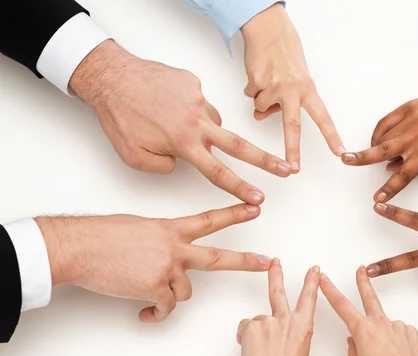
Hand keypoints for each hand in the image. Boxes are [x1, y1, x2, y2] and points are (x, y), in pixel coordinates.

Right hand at [36, 204, 271, 321]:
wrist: (81, 247)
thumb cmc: (102, 235)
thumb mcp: (139, 227)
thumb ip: (161, 239)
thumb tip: (166, 252)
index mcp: (170, 229)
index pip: (209, 220)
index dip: (234, 214)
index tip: (253, 208)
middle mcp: (174, 247)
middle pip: (217, 257)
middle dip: (245, 261)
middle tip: (266, 262)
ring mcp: (167, 268)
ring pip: (186, 291)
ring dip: (171, 295)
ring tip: (152, 295)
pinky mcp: (155, 288)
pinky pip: (165, 308)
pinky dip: (156, 313)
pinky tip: (145, 313)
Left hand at [70, 40, 292, 204]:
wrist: (111, 76)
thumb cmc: (119, 117)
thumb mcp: (134, 156)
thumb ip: (163, 168)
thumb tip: (179, 164)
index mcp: (184, 143)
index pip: (219, 172)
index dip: (241, 188)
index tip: (258, 197)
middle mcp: (197, 121)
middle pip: (240, 146)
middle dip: (266, 160)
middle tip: (286, 169)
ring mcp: (198, 99)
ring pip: (212, 120)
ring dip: (203, 127)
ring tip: (173, 122)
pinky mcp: (193, 82)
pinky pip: (198, 100)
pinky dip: (187, 106)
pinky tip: (168, 104)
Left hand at [236, 260, 319, 355]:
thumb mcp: (299, 351)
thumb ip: (290, 333)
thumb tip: (276, 328)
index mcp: (304, 327)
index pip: (309, 298)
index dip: (311, 282)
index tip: (314, 270)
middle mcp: (287, 320)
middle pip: (279, 291)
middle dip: (276, 274)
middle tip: (275, 262)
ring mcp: (269, 321)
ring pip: (257, 320)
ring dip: (256, 333)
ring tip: (261, 353)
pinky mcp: (252, 326)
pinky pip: (245, 328)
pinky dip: (245, 338)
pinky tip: (252, 352)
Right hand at [241, 4, 344, 171]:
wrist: (268, 29)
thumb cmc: (285, 53)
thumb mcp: (293, 78)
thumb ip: (285, 100)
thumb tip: (264, 116)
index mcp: (308, 89)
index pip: (323, 117)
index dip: (331, 136)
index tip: (339, 152)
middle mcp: (293, 89)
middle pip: (292, 125)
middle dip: (292, 149)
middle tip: (293, 167)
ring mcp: (274, 86)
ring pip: (262, 108)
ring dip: (261, 100)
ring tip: (266, 80)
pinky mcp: (256, 82)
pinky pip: (251, 95)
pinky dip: (252, 89)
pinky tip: (257, 74)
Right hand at [320, 267, 417, 355]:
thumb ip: (354, 348)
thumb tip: (354, 339)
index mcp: (363, 332)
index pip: (342, 306)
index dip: (330, 290)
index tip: (324, 279)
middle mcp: (381, 324)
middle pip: (368, 297)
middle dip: (362, 282)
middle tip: (360, 270)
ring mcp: (397, 326)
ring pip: (384, 325)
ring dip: (382, 336)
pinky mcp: (411, 332)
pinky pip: (398, 333)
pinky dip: (396, 342)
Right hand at [341, 72, 417, 201]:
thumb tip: (393, 168)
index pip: (402, 176)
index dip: (388, 189)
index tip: (377, 199)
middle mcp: (416, 138)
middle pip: (382, 151)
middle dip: (362, 157)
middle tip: (346, 160)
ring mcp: (411, 121)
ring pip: (383, 137)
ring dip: (374, 148)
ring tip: (366, 154)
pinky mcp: (408, 107)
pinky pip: (385, 122)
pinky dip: (379, 132)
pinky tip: (377, 139)